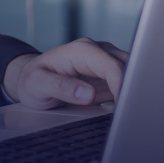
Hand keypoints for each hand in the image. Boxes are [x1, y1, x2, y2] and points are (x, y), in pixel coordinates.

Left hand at [2, 38, 128, 108]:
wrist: (30, 78)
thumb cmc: (32, 80)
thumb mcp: (38, 85)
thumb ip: (61, 87)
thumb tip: (88, 93)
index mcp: (81, 50)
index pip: (111, 65)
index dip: (121, 85)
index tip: (122, 106)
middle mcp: (96, 51)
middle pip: (127, 65)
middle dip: (132, 87)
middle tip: (132, 112)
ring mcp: (104, 60)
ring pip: (132, 71)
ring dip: (134, 89)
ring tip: (131, 111)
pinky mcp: (108, 73)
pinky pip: (127, 80)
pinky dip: (130, 92)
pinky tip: (126, 108)